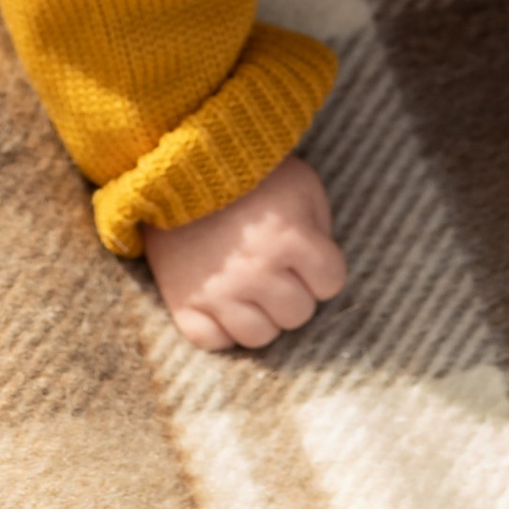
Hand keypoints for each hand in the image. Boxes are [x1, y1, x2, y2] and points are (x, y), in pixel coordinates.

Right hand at [143, 155, 347, 350]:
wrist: (177, 166)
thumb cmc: (248, 174)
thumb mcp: (299, 183)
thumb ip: (320, 226)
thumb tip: (320, 268)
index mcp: (288, 236)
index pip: (331, 282)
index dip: (322, 267)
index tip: (305, 252)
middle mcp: (254, 270)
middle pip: (298, 315)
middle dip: (293, 292)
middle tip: (277, 269)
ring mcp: (215, 292)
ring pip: (259, 336)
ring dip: (260, 315)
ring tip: (251, 287)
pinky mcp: (181, 302)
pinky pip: (213, 341)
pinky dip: (220, 328)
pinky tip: (223, 303)